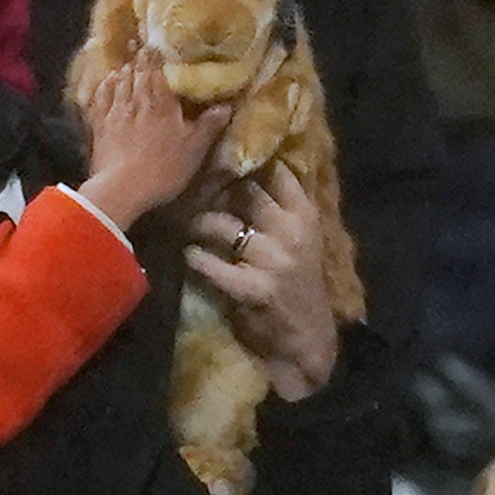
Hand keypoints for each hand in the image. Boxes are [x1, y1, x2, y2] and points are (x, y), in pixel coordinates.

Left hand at [78, 55, 233, 229]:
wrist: (121, 188)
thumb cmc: (163, 169)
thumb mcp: (194, 149)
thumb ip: (209, 125)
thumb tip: (226, 106)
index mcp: (161, 103)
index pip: (157, 71)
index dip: (156, 57)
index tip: (156, 44)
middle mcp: (136, 101)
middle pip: (136, 73)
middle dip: (139, 59)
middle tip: (139, 45)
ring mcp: (114, 113)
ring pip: (118, 83)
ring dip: (123, 71)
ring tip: (126, 63)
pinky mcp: (98, 127)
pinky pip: (99, 99)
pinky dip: (104, 88)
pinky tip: (106, 84)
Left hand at [185, 162, 341, 400]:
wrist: (308, 339)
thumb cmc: (299, 287)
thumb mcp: (299, 241)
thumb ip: (277, 210)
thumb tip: (239, 175)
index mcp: (305, 215)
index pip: (277, 172)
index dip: (246, 160)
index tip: (223, 155)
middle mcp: (291, 231)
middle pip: (245, 192)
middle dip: (215, 188)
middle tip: (192, 187)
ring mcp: (273, 260)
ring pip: (223, 225)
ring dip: (199, 222)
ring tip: (186, 223)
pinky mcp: (254, 288)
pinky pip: (213, 265)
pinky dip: (196, 258)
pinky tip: (189, 255)